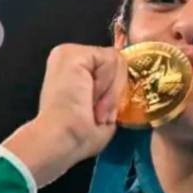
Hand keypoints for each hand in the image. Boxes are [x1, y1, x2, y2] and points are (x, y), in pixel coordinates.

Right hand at [2, 44, 126, 187]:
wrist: (63, 140)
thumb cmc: (79, 136)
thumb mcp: (104, 110)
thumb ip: (114, 91)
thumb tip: (129, 86)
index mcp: (75, 71)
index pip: (113, 67)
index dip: (117, 90)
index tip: (104, 115)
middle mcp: (70, 57)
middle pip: (117, 61)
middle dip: (115, 92)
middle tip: (99, 113)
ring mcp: (69, 52)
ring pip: (117, 60)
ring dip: (111, 92)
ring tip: (95, 109)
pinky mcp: (72, 52)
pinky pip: (110, 59)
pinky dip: (108, 84)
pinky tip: (91, 98)